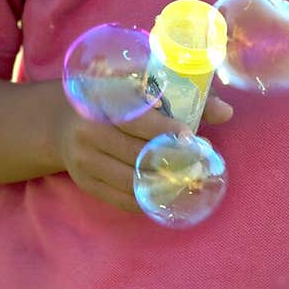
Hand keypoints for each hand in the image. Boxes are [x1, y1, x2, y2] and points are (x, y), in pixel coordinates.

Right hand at [49, 85, 233, 212]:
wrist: (61, 122)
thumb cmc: (113, 100)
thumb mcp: (139, 88)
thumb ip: (184, 98)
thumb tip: (227, 112)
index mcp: (100, 100)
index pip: (135, 120)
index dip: (165, 131)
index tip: (191, 139)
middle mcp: (87, 131)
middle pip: (136, 155)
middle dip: (172, 162)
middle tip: (199, 165)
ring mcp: (83, 161)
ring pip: (130, 181)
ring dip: (162, 185)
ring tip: (188, 181)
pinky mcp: (85, 183)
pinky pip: (121, 199)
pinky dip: (147, 200)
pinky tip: (166, 194)